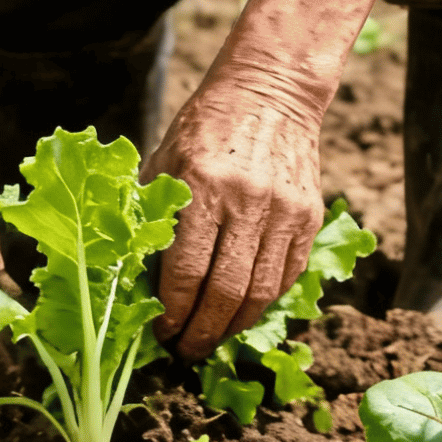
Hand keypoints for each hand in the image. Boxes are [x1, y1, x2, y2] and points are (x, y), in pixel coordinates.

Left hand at [148, 65, 326, 358]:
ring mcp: (283, 210)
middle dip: (203, 331)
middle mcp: (246, 200)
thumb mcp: (163, 160)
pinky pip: (287, 275)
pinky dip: (265, 301)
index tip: (161, 332)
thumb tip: (132, 274)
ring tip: (212, 338)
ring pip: (261, 292)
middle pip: (226, 291)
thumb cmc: (203, 127)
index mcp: (201, 185)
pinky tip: (242, 311)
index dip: (172, 312)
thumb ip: (151, 214)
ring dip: (234, 326)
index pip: (186, 270)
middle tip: (186, 350)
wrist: (269, 91)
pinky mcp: (309, 216)